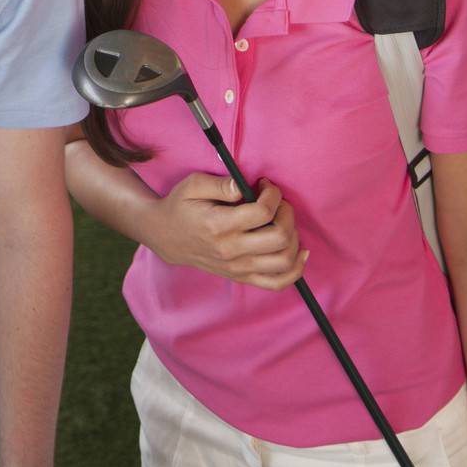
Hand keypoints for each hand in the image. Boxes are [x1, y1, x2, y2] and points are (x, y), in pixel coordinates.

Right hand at [144, 174, 306, 290]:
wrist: (167, 237)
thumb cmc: (181, 206)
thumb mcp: (192, 185)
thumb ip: (220, 184)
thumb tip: (243, 185)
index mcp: (219, 225)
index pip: (262, 213)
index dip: (272, 194)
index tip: (265, 185)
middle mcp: (231, 250)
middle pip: (279, 238)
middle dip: (287, 213)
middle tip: (278, 202)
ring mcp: (238, 268)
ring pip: (284, 261)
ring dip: (294, 237)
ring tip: (283, 221)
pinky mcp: (242, 277)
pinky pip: (277, 283)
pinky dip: (295, 270)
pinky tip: (299, 252)